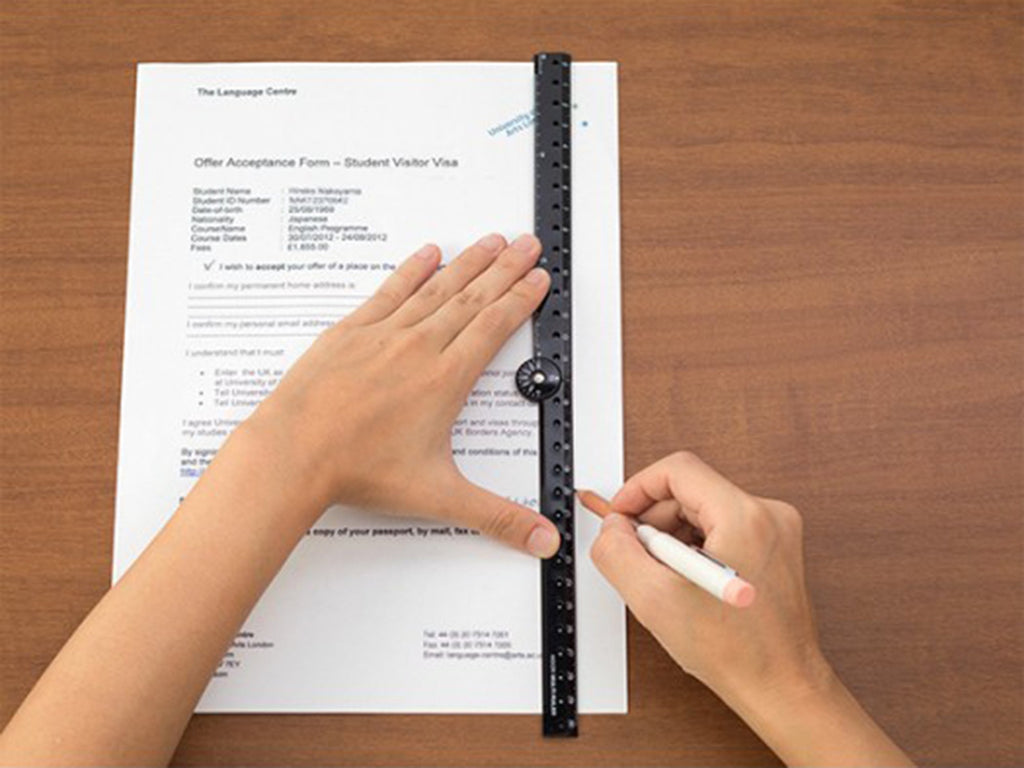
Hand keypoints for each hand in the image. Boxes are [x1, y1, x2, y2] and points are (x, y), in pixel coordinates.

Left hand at [246, 232, 560, 557]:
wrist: (293, 455)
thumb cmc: (356, 470)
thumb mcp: (438, 496)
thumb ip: (497, 517)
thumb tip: (541, 538)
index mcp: (444, 379)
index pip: (494, 327)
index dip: (521, 299)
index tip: (538, 279)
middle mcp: (418, 347)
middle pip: (473, 297)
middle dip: (505, 268)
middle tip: (526, 244)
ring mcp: (383, 334)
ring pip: (437, 288)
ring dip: (468, 263)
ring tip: (490, 241)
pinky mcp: (351, 332)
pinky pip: (390, 291)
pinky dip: (411, 270)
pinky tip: (426, 254)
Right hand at [582, 452, 912, 766]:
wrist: (782, 688)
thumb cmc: (738, 653)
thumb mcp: (653, 599)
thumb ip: (617, 552)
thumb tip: (612, 527)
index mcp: (744, 516)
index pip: (677, 469)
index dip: (638, 489)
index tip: (621, 515)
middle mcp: (767, 514)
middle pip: (690, 489)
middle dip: (655, 520)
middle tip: (639, 557)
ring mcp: (776, 530)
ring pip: (703, 510)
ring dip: (673, 537)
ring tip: (666, 578)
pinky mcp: (775, 547)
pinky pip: (721, 528)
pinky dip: (695, 548)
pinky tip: (687, 582)